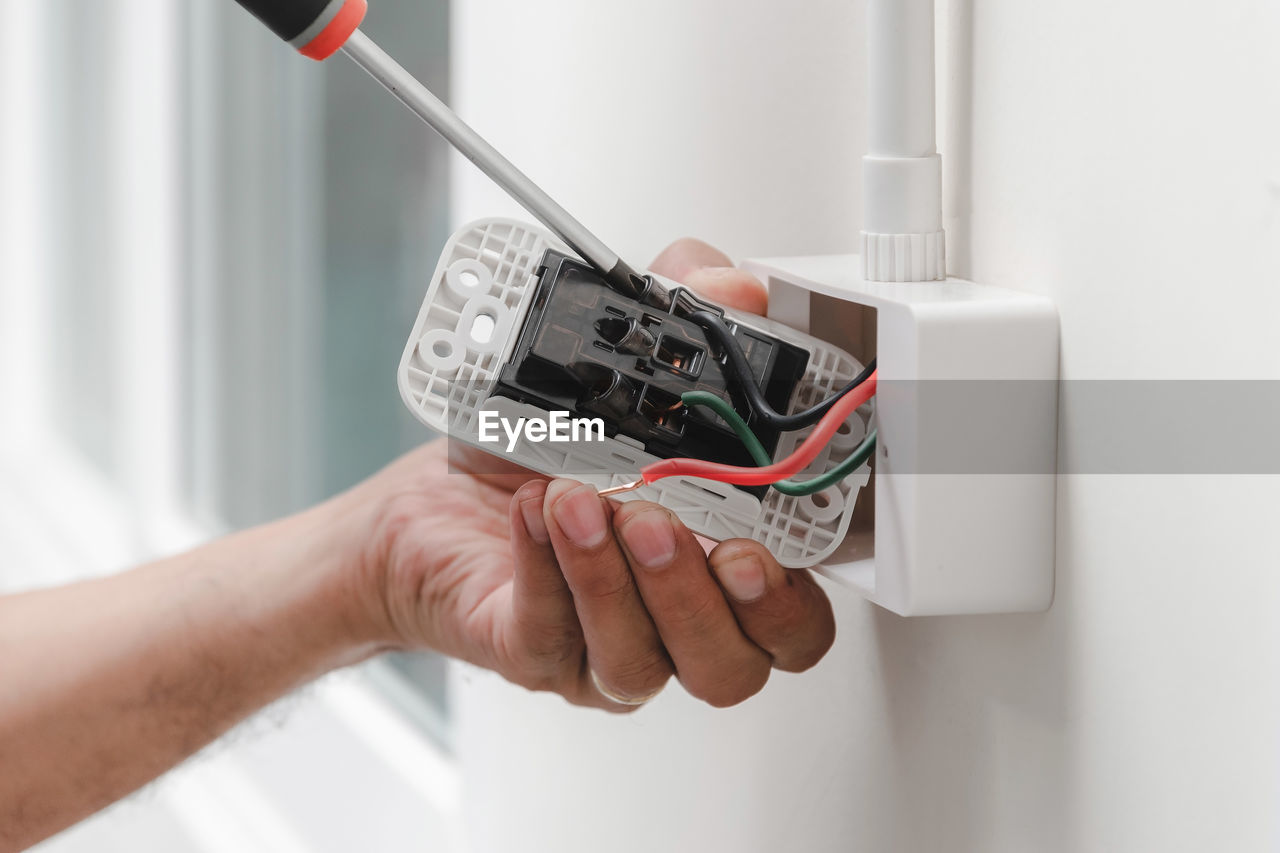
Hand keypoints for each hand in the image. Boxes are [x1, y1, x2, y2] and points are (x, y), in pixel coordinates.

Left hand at [339, 239, 835, 709]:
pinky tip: (533, 513)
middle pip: (728, 666)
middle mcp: (676, 624)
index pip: (792, 622)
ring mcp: (605, 648)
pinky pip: (548, 634)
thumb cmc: (545, 453)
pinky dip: (543, 569)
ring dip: (611, 577)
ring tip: (578, 497)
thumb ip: (689, 313)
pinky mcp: (533, 652)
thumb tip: (736, 286)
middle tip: (657, 520)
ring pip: (638, 662)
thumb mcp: (622, 365)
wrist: (438, 498)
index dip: (786, 601)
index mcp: (721, 570)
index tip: (757, 544)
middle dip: (694, 596)